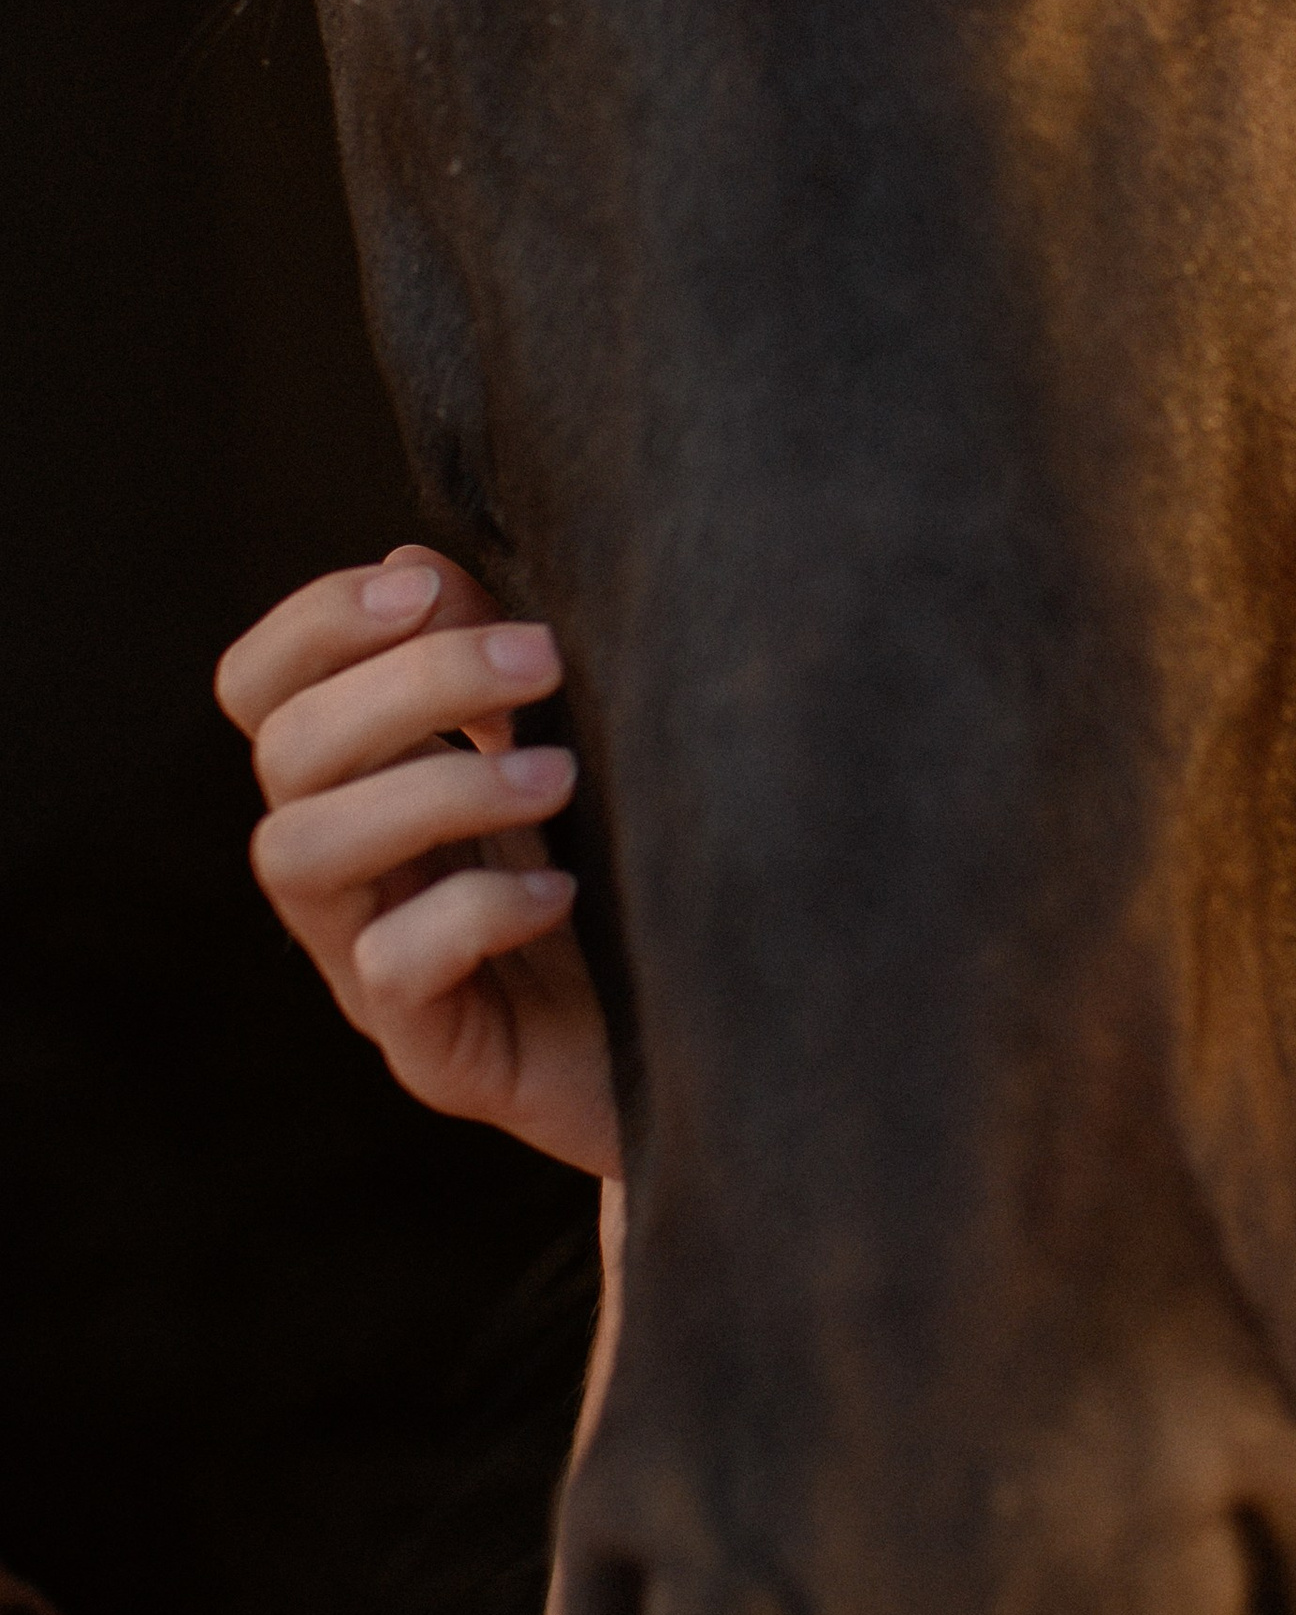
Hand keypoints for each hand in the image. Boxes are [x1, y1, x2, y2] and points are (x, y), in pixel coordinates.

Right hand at [217, 543, 619, 1178]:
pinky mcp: (430, 1051)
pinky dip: (471, 913)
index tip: (425, 586)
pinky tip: (561, 895)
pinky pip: (389, 971)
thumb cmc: (635, 882)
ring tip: (561, 777)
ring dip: (431, 790)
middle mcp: (345, 872)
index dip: (316, 622)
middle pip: (286, 752)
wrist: (714, 1047)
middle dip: (410, 683)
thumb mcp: (573, 754)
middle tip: (544, 659)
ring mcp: (370, 965)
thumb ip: (499, 666)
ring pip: (303, 855)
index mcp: (364, 783)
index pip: (262, 687)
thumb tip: (418, 562)